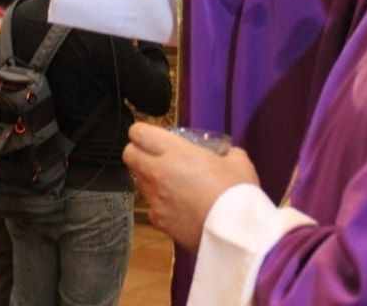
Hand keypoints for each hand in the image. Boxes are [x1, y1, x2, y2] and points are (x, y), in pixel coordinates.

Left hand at [123, 123, 257, 251]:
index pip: (139, 133)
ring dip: (148, 177)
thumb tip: (225, 154)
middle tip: (155, 154)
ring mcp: (155, 199)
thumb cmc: (236, 194)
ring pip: (138, 180)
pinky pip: (151, 205)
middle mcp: (158, 173)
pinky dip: (159, 202)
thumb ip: (226, 153)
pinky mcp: (158, 221)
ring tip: (170, 181)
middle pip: (128, 154)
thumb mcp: (238, 162)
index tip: (152, 135)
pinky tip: (178, 205)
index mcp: (176, 152)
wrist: (233, 235)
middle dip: (137, 152)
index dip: (142, 131)